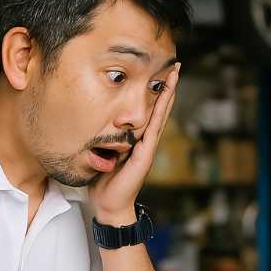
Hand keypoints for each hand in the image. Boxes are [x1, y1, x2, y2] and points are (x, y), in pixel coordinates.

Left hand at [88, 62, 179, 223]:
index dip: (154, 93)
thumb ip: (104, 139)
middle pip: (159, 108)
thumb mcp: (101, 154)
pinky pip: (154, 127)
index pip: (148, 111)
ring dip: (169, 94)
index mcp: (136, 140)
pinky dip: (161, 110)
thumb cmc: (105, 182)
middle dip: (167, 87)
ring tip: (175, 75)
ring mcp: (148, 146)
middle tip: (175, 66)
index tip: (159, 74)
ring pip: (161, 114)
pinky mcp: (146, 152)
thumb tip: (94, 124)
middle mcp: (146, 140)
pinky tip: (166, 97)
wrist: (110, 204)